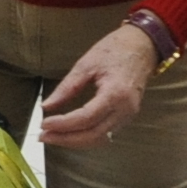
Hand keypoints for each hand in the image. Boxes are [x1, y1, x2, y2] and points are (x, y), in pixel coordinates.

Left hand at [39, 25, 155, 150]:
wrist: (142, 46)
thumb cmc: (114, 50)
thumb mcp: (86, 64)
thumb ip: (66, 87)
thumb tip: (46, 106)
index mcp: (116, 93)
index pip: (86, 118)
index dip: (63, 124)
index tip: (44, 123)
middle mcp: (125, 109)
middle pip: (93, 135)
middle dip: (66, 139)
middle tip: (44, 136)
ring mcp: (128, 115)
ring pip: (99, 139)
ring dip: (75, 141)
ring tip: (53, 136)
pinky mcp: (127, 117)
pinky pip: (105, 134)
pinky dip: (86, 137)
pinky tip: (70, 133)